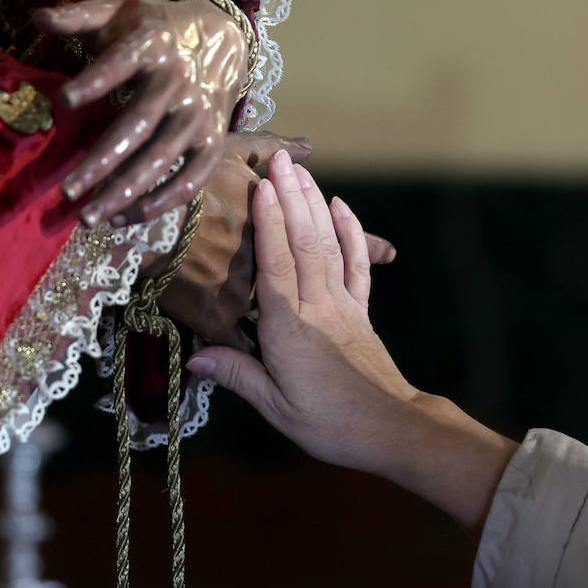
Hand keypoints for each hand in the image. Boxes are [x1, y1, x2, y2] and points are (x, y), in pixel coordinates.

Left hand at [33, 0, 247, 227]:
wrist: (222, 37)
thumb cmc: (155, 29)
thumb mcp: (120, 12)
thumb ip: (78, 17)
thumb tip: (35, 17)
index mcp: (152, 46)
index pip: (122, 63)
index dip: (95, 80)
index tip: (64, 100)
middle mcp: (178, 83)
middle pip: (139, 126)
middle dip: (102, 161)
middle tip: (67, 192)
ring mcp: (198, 115)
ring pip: (161, 158)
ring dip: (125, 191)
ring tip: (89, 217)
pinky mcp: (213, 140)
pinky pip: (191, 178)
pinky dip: (163, 201)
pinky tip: (126, 218)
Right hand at [186, 152, 517, 537]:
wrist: (392, 429)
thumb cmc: (331, 423)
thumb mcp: (276, 407)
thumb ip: (237, 375)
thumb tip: (195, 356)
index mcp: (291, 328)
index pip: (277, 265)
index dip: (269, 224)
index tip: (261, 187)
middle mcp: (318, 306)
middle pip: (304, 242)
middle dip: (291, 197)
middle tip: (278, 159)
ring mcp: (343, 305)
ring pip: (327, 244)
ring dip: (313, 204)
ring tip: (300, 170)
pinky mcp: (360, 311)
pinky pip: (355, 264)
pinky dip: (350, 231)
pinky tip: (340, 206)